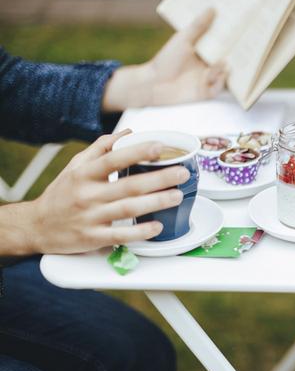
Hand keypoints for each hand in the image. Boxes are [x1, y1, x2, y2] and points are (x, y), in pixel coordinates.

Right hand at [26, 130, 190, 253]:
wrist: (36, 227)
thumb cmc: (62, 194)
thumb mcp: (76, 167)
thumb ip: (101, 148)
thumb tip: (127, 132)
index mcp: (84, 174)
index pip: (113, 159)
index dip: (138, 152)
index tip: (160, 146)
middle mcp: (87, 194)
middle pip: (128, 185)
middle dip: (159, 179)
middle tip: (181, 173)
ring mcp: (90, 217)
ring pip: (128, 209)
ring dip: (156, 202)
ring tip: (177, 196)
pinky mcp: (93, 238)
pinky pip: (120, 235)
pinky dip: (140, 231)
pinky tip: (158, 225)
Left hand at [103, 9, 226, 111]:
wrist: (154, 84)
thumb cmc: (166, 60)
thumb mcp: (183, 40)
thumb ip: (198, 26)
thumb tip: (212, 9)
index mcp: (201, 53)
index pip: (219, 45)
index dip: (227, 39)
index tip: (237, 30)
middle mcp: (205, 66)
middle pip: (224, 59)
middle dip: (232, 54)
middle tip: (242, 46)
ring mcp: (206, 80)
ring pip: (223, 73)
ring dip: (223, 67)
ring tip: (222, 60)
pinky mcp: (206, 93)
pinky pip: (219, 87)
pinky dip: (221, 80)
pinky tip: (220, 73)